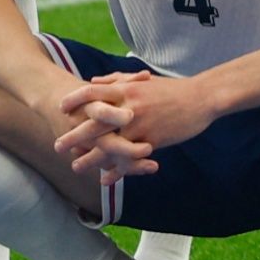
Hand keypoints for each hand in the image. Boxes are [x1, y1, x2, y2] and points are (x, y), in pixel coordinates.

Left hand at [55, 71, 218, 183]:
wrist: (202, 98)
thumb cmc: (172, 89)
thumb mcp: (143, 80)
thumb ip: (117, 80)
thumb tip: (92, 82)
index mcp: (127, 89)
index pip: (92, 92)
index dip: (74, 100)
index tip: (60, 109)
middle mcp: (129, 107)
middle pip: (94, 123)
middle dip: (73, 136)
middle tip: (57, 147)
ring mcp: (140, 125)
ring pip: (109, 146)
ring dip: (90, 159)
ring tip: (76, 167)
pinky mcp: (152, 141)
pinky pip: (129, 158)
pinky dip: (117, 170)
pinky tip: (106, 179)